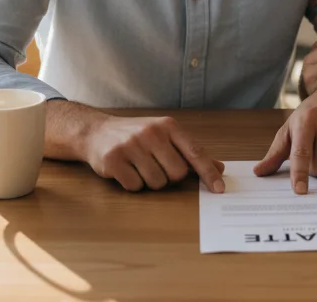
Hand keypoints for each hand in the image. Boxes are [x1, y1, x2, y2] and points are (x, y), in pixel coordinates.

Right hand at [85, 115, 225, 192]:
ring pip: (156, 183)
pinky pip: (135, 187)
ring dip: (150, 181)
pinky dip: (133, 184)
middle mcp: (151, 133)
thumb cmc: (136, 135)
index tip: (219, 189)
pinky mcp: (113, 160)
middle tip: (156, 166)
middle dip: (169, 177)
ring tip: (139, 166)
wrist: (97, 131)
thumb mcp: (165, 136)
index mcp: (168, 126)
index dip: (208, 173)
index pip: (195, 153)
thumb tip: (219, 168)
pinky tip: (126, 170)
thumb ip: (190, 153)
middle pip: (176, 174)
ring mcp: (131, 146)